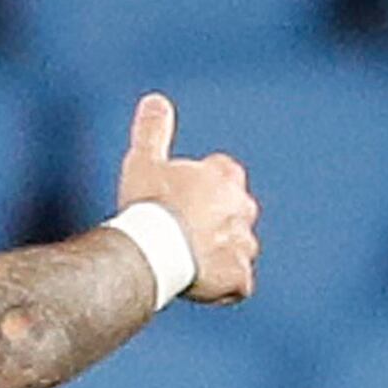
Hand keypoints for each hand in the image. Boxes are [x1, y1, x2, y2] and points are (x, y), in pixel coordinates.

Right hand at [117, 91, 257, 302]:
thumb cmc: (149, 205)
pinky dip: (226, 286)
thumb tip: (155, 100)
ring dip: (222, 255)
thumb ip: (153, 130)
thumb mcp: (144, 160)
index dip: (204, 189)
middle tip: (184, 235)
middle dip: (217, 223)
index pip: (224, 175)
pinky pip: (239, 283)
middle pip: (236, 213)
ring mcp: (243, 244)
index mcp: (224, 177)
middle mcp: (242, 208)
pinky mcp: (237, 275)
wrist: (155, 248)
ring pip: (240, 249)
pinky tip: (204, 286)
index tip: (183, 200)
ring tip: (192, 265)